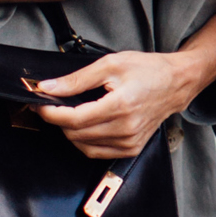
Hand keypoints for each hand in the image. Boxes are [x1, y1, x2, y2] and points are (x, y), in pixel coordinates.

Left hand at [29, 27, 215, 161]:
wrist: (176, 83)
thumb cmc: (148, 70)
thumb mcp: (110, 64)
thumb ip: (77, 79)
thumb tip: (49, 87)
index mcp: (121, 105)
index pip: (74, 118)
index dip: (51, 113)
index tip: (39, 104)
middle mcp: (126, 128)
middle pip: (76, 133)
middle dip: (58, 120)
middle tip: (52, 105)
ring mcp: (130, 141)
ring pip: (84, 146)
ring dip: (70, 131)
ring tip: (69, 114)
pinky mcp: (131, 148)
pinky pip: (97, 152)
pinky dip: (84, 142)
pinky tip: (85, 126)